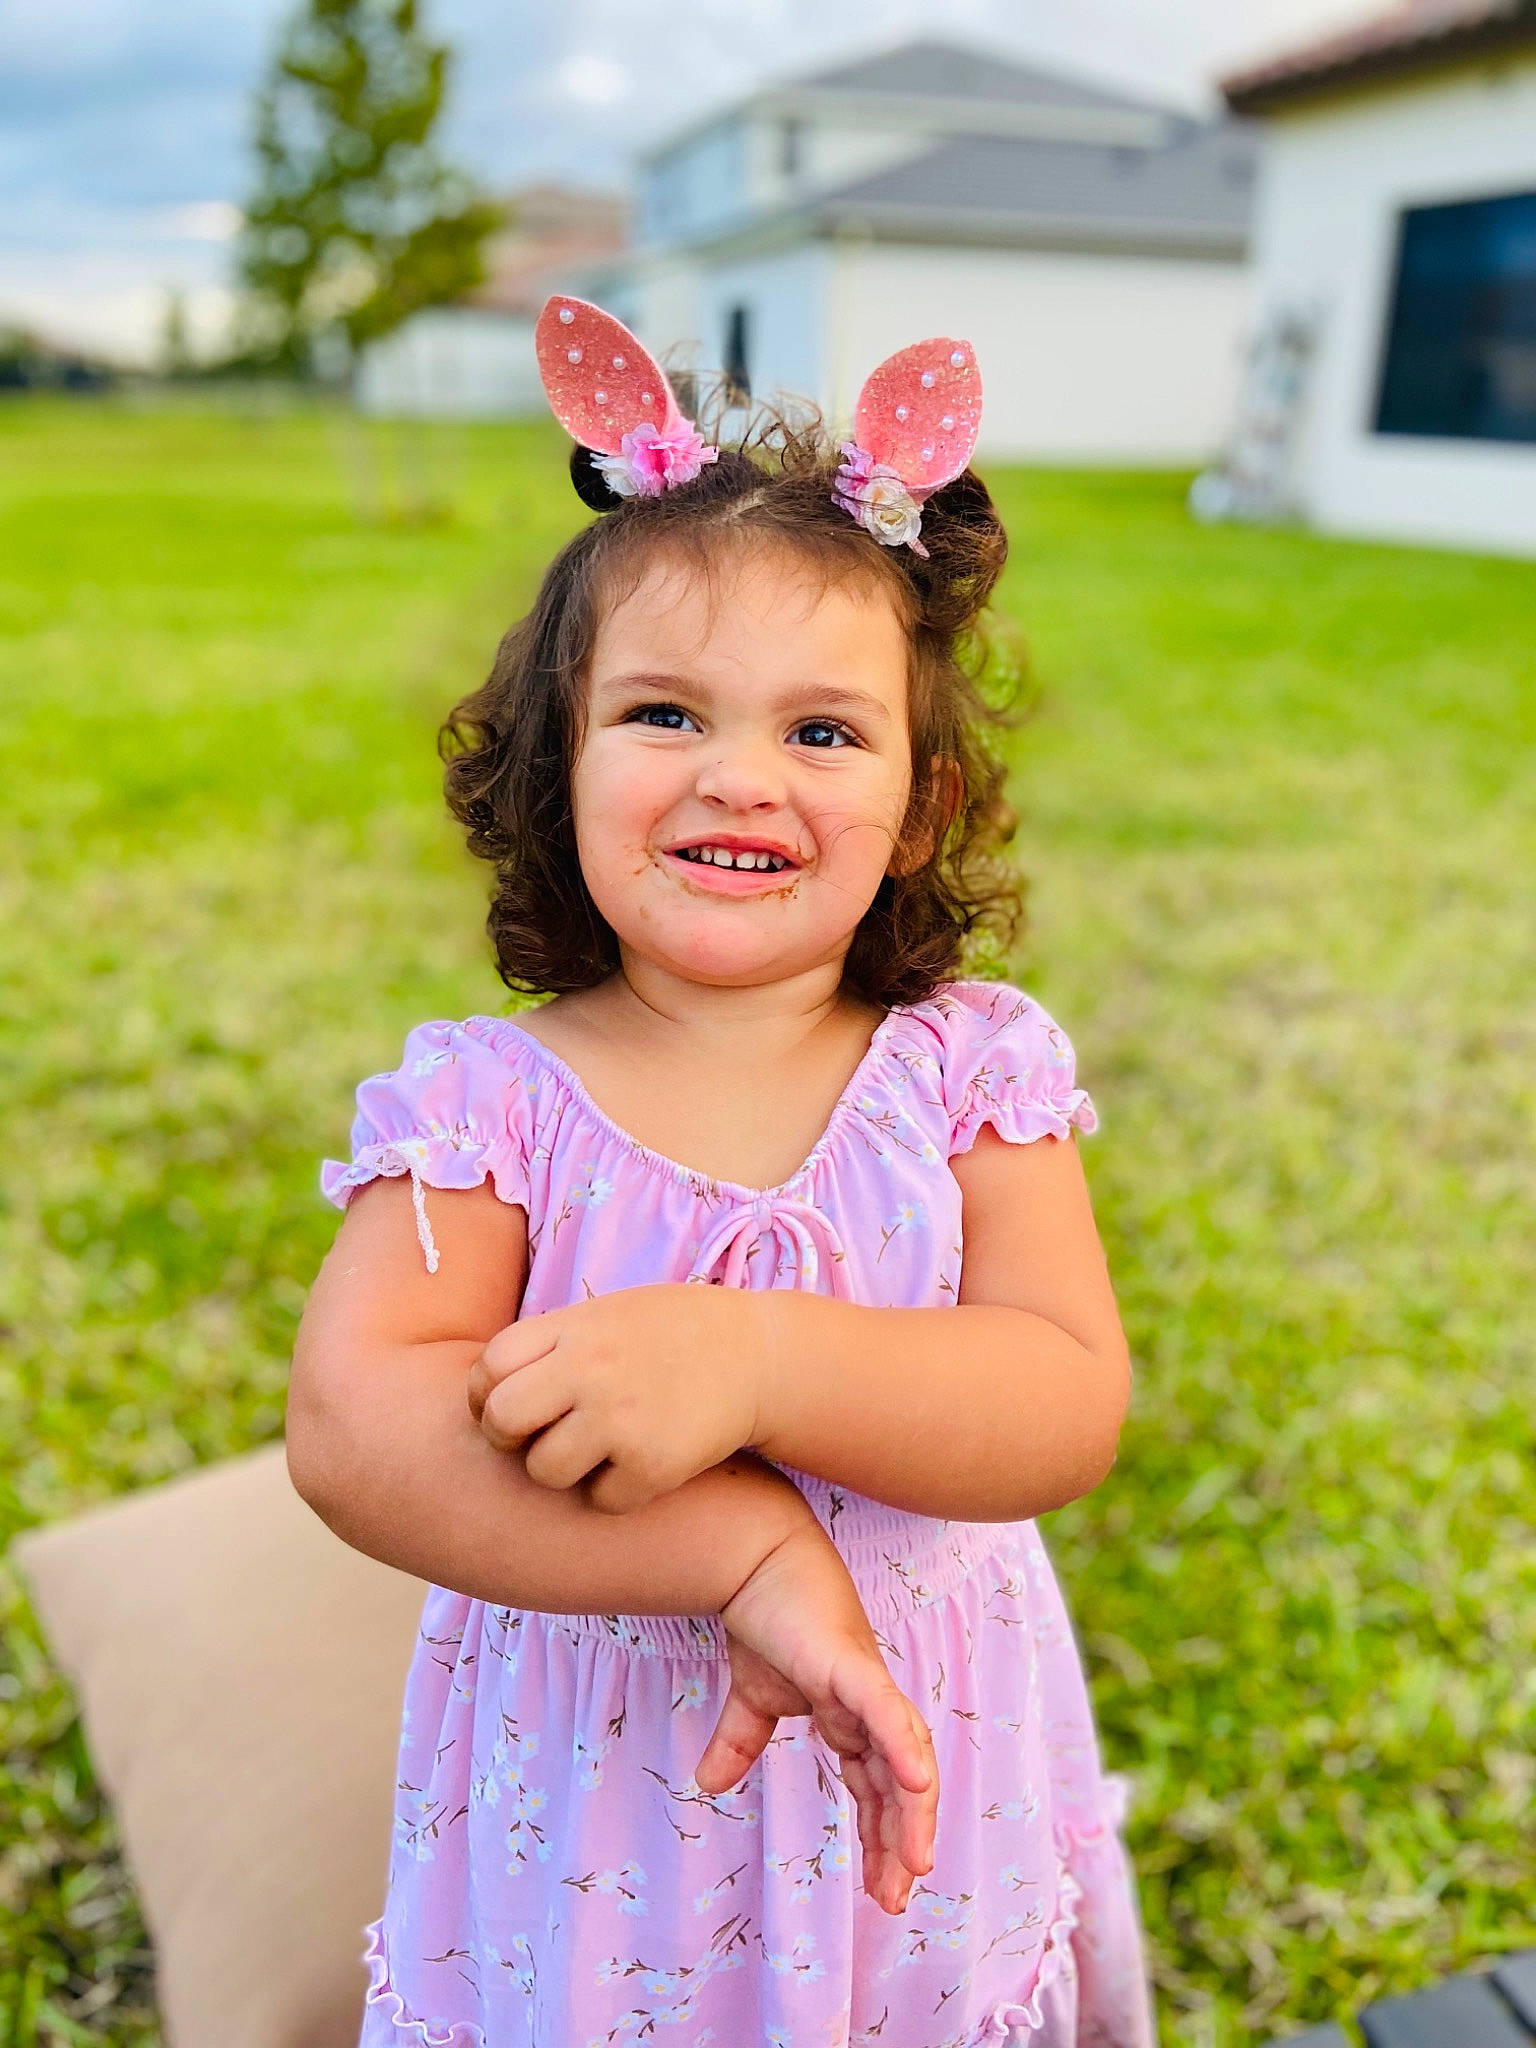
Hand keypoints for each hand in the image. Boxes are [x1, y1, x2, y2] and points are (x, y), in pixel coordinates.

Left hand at [466, 1284, 767, 1514]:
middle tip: (536, 1439)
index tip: (509, 1405)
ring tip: (594, 1452)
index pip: (489, 1368)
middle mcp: (591, 1370)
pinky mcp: (654, 1465)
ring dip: (561, 1470)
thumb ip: (550, 1344)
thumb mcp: (606, 1315)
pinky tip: (636, 1467)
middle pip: (501, 1420)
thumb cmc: (672, 1333)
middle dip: (508, 1437)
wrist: (758, 1356)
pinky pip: (600, 1501)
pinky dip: (613, 1493)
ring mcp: (621, 1419)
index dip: (485, 1394)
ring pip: (544, 1471)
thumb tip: (483, 1389)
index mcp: (575, 1328)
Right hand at [701, 1522, 938, 1917]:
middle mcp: (870, 1710)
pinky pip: (889, 1715)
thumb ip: (739, 1741)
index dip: (880, 1839)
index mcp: (851, 1719)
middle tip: (894, 1899)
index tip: (879, 1891)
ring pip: (906, 1761)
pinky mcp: (855, 1667)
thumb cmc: (764, 1616)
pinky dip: (905, 1750)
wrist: (753, 1561)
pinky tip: (919, 1785)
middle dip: (902, 1844)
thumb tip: (708, 1785)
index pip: (877, 1790)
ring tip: (915, 1866)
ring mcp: (867, 1688)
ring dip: (913, 1815)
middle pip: (899, 1788)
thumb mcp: (751, 1695)